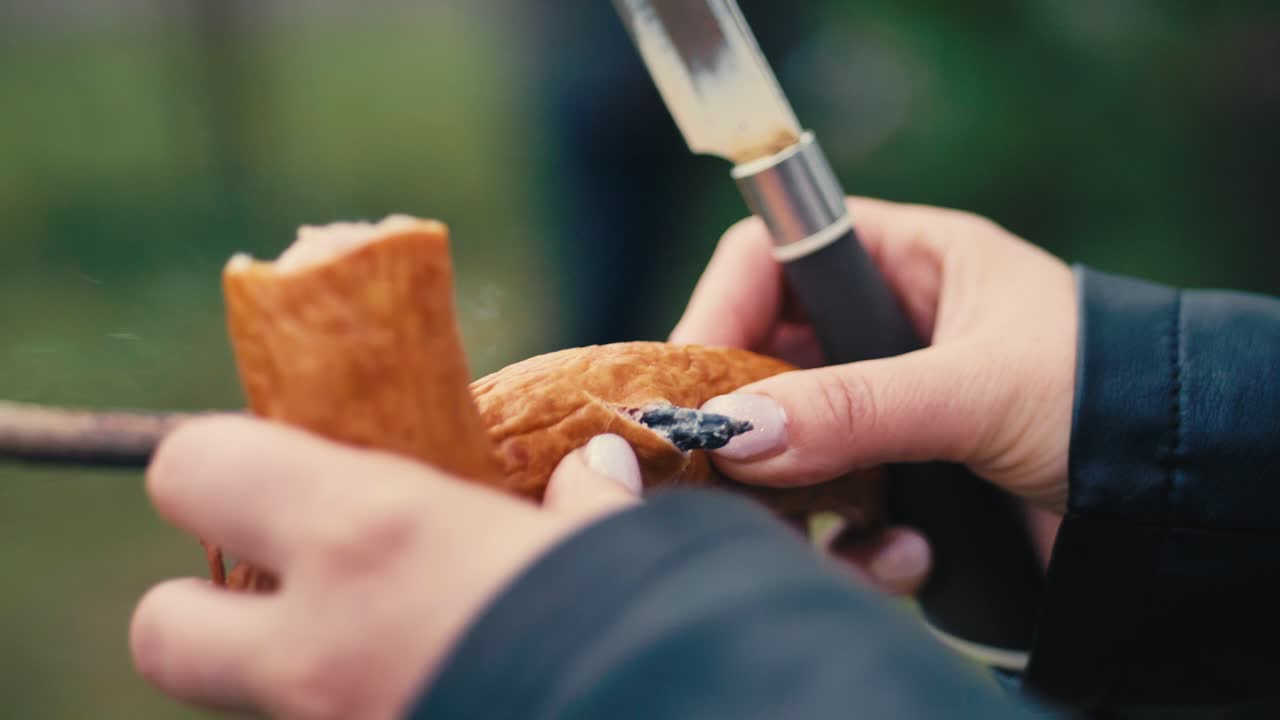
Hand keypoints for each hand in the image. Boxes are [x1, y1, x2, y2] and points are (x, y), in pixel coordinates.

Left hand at [130, 417, 640, 718]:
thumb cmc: (635, 624)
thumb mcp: (610, 544)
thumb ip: (583, 506)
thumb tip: (594, 473)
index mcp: (367, 537)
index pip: (197, 466)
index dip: (223, 461)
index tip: (283, 464)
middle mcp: (316, 649)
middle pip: (163, 628)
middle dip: (205, 605)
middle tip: (295, 581)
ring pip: (248, 702)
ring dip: (290, 667)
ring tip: (386, 641)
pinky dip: (354, 706)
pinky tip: (436, 684)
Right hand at [670, 198, 1075, 586]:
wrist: (1183, 502)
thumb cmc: (1104, 395)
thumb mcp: (980, 389)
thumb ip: (858, 406)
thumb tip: (736, 432)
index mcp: (906, 263)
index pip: (773, 258)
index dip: (721, 308)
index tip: (694, 380)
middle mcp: (884, 331)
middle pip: (765, 360)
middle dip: (750, 423)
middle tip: (726, 472)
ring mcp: (886, 410)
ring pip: (790, 446)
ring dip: (802, 498)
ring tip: (834, 534)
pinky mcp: (898, 481)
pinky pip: (835, 508)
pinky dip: (854, 543)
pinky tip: (904, 560)